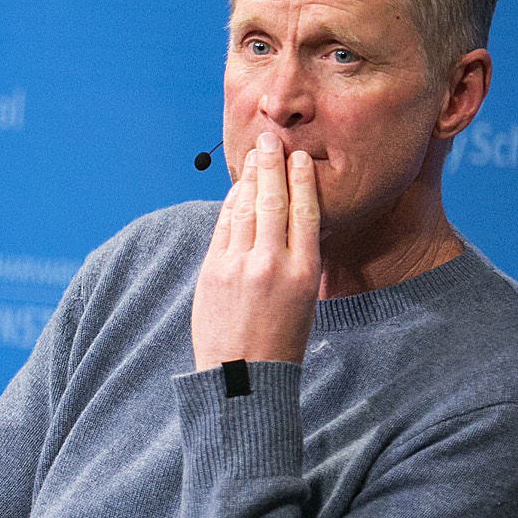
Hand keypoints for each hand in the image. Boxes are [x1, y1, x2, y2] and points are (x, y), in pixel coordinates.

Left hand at [192, 132, 320, 369]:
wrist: (243, 377)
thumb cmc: (280, 342)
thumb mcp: (305, 300)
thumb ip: (297, 261)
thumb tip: (289, 224)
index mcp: (303, 272)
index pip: (305, 212)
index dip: (301, 180)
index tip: (299, 158)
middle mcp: (271, 263)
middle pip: (273, 201)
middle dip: (271, 166)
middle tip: (270, 140)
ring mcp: (238, 266)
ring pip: (246, 209)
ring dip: (249, 178)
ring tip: (253, 155)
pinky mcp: (212, 272)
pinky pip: (223, 227)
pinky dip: (230, 204)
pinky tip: (236, 189)